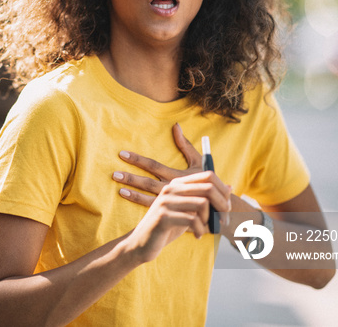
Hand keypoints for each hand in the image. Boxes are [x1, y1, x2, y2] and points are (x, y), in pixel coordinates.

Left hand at [113, 123, 229, 206]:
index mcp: (178, 175)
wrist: (223, 208)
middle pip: (148, 182)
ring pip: (149, 197)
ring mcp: (172, 201)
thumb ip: (185, 145)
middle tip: (114, 173)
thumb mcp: (199, 163)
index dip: (137, 159)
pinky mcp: (173, 212)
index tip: (122, 154)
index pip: (153, 165)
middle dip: (130, 177)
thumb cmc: (209, 183)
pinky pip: (155, 209)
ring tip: (118, 189)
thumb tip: (175, 126)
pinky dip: (142, 205)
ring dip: (133, 193)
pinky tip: (130, 202)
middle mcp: (173, 188)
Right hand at [123, 170, 232, 262]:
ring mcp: (166, 201)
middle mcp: (171, 188)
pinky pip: (193, 220)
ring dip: (211, 220)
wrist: (141, 243)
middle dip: (222, 205)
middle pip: (209, 187)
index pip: (208, 175)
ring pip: (203, 203)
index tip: (226, 207)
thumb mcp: (188, 211)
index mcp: (178, 183)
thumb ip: (205, 199)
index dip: (222, 190)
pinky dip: (200, 230)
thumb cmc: (167, 227)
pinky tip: (197, 236)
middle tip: (223, 220)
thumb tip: (230, 187)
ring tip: (206, 229)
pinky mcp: (163, 216)